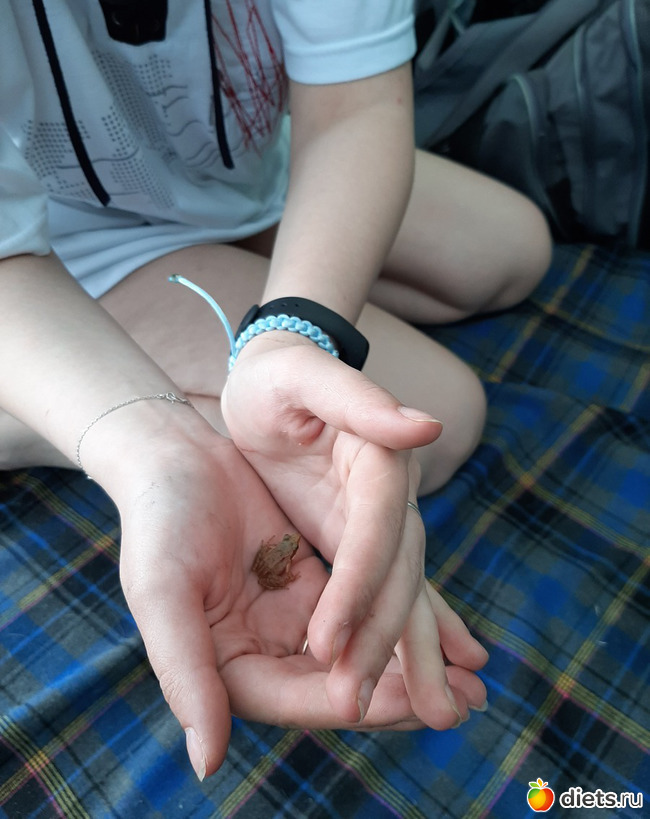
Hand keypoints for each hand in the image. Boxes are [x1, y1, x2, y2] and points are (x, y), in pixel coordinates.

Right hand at [114, 432, 470, 779]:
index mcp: (223, 667)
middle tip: (467, 700)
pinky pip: (361, 606)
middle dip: (400, 693)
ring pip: (357, 649)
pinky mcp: (308, 580)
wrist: (172, 454)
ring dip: (410, 662)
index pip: (295, 700)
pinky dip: (395, 616)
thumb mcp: (163, 593)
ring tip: (472, 674)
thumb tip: (208, 766)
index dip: (354, 704)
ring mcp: (288, 616)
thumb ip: (184, 675)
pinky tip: (442, 626)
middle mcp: (260, 650)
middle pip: (336, 684)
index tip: (411, 703)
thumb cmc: (157, 520)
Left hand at [221, 340, 488, 727]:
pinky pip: (392, 590)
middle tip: (378, 707)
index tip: (329, 642)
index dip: (358, 585)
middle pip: (399, 573)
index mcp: (380, 455)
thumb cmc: (281, 376)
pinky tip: (435, 672)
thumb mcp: (305, 376)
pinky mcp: (367, 535)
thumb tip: (427, 429)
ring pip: (404, 592)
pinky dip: (412, 632)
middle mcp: (393, 492)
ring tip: (436, 714)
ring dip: (411, 652)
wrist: (281, 376)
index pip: (375, 530)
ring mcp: (384, 517)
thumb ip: (361, 400)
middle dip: (389, 641)